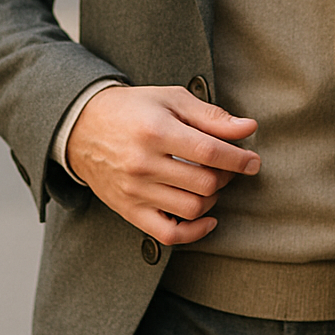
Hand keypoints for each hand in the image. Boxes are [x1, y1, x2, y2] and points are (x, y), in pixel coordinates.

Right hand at [66, 84, 258, 243]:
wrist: (82, 127)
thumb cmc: (133, 109)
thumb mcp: (171, 100)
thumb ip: (211, 116)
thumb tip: (248, 128)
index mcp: (156, 131)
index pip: (210, 152)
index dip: (239, 159)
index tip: (252, 161)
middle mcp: (144, 164)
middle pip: (205, 183)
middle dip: (226, 176)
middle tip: (226, 166)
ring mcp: (136, 191)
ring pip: (192, 209)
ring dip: (212, 199)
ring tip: (210, 182)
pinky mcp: (129, 210)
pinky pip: (169, 234)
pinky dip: (194, 232)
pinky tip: (206, 217)